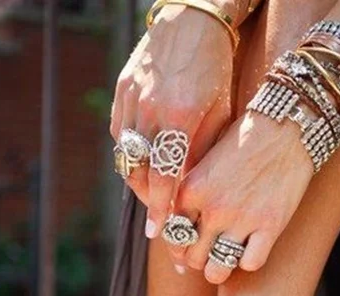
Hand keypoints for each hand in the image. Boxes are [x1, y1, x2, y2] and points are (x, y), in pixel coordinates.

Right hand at [110, 5, 234, 238]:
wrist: (192, 20)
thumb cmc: (215, 69)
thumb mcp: (219, 113)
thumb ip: (203, 152)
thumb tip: (192, 192)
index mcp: (178, 116)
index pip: (164, 176)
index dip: (160, 207)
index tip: (159, 231)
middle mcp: (149, 110)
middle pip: (139, 171)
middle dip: (147, 199)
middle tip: (158, 218)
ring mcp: (131, 99)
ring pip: (126, 155)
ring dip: (137, 180)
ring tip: (151, 195)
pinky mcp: (121, 91)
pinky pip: (120, 134)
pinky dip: (130, 153)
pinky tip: (144, 163)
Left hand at [170, 110, 313, 282]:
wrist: (286, 126)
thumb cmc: (244, 137)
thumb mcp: (206, 158)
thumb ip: (190, 189)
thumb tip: (176, 219)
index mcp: (191, 189)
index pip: (172, 234)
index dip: (176, 244)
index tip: (184, 246)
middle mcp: (212, 208)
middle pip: (191, 257)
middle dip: (195, 260)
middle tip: (204, 254)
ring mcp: (241, 220)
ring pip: (216, 270)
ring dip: (217, 269)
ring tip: (223, 259)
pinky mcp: (270, 226)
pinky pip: (250, 263)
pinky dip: (248, 261)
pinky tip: (250, 248)